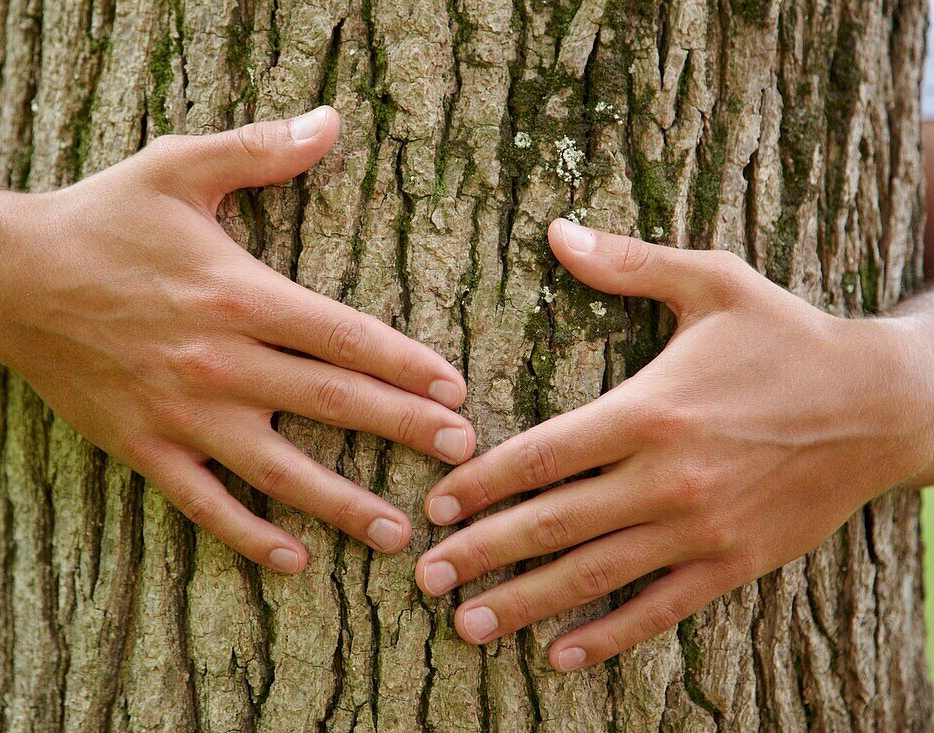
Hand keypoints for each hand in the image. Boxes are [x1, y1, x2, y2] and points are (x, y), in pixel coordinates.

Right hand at [0, 106, 475, 571]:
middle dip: (404, 430)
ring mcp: (180, 413)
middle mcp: (218, 361)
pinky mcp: (143, 447)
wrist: (6, 278)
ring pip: (278, 470)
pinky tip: (295, 560)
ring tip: (401, 532)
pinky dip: (250, 535)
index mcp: (238, 294)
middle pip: (331, 403)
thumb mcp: (177, 166)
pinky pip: (205, 503)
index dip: (406, 366)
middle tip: (462, 456)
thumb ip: (259, 150)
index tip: (455, 391)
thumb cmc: (100, 218)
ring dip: (343, 504)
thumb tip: (331, 121)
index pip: (345, 337)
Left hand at [415, 219, 933, 670]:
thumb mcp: (714, 282)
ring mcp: (700, 528)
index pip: (541, 455)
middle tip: (425, 577)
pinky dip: (608, 635)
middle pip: (551, 524)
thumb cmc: (789, 337)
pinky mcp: (734, 563)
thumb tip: (555, 230)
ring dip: (525, 603)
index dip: (480, 484)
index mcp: (649, 410)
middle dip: (481, 553)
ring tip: (466, 623)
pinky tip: (561, 655)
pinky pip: (659, 609)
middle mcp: (667, 478)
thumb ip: (628, 264)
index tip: (435, 505)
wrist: (884, 405)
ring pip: (593, 575)